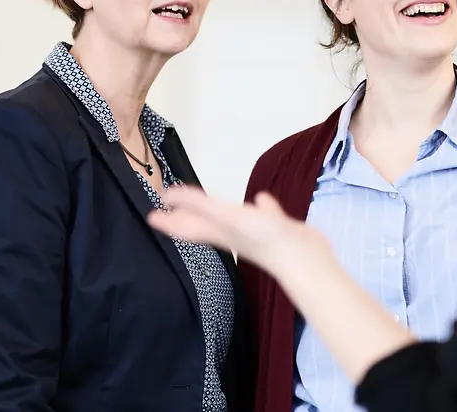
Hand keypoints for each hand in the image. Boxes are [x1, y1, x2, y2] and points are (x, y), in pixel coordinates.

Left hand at [150, 186, 327, 274]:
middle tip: (173, 206)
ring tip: (212, 202)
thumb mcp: (227, 216)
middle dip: (189, 215)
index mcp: (219, 232)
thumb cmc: (263, 238)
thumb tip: (169, 196)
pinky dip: (261, 207)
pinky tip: (263, 200)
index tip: (152, 215)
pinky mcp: (277, 229)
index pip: (187, 227)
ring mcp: (256, 232)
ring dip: (219, 211)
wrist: (303, 259)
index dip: (170, 221)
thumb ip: (199, 205)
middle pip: (204, 223)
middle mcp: (234, 234)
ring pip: (232, 219)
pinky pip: (263, 215)